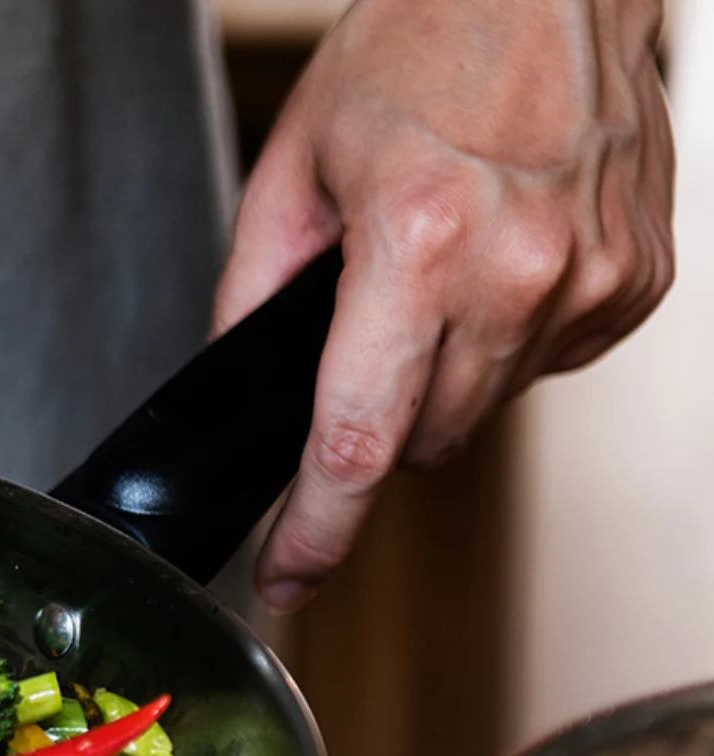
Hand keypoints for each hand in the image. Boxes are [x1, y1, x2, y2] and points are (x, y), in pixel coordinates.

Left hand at [214, 0, 674, 611]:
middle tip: (364, 330)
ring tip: (436, 266)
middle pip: (426, 437)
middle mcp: (520, 270)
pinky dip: (511, 334)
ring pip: (488, 405)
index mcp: (418, 243)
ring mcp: (593, 278)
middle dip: (378, 415)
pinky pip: (551, 360)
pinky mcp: (640, 280)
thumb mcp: (295, 164)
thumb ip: (254, 291)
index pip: (358, 440)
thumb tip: (240, 390)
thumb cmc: (421, 46)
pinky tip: (498, 257)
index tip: (288, 578)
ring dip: (447, 370)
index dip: (314, 530)